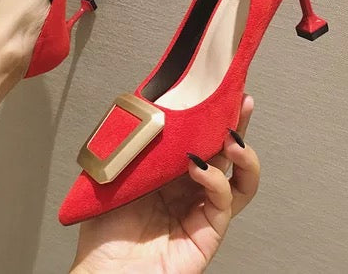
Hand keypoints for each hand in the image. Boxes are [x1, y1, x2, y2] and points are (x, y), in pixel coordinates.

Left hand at [71, 95, 259, 273]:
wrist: (105, 271)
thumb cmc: (104, 226)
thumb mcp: (114, 172)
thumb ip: (131, 141)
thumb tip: (144, 106)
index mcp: (169, 171)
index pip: (199, 138)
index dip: (211, 117)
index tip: (216, 92)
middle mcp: (189, 188)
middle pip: (224, 152)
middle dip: (237, 125)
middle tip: (242, 103)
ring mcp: (200, 208)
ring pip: (240, 179)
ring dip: (242, 154)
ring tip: (232, 138)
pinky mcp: (208, 231)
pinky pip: (222, 200)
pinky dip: (215, 178)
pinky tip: (199, 167)